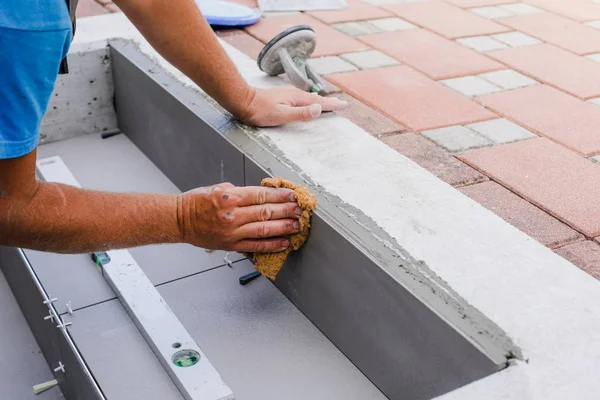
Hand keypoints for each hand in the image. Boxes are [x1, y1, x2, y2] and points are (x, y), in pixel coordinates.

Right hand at [178, 183, 300, 251]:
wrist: (179, 220)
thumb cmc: (197, 202)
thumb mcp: (218, 188)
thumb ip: (240, 192)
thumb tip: (262, 195)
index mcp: (229, 197)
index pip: (261, 195)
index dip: (280, 196)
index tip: (293, 195)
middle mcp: (232, 214)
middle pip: (266, 212)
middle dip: (287, 211)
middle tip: (300, 210)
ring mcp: (232, 232)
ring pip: (264, 229)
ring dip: (284, 228)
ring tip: (297, 226)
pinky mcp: (231, 244)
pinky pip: (255, 246)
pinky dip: (272, 245)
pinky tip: (284, 242)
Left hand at [238, 87, 347, 126]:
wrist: (242, 101)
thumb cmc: (260, 110)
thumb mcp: (282, 115)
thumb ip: (301, 113)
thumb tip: (319, 108)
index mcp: (296, 98)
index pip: (319, 102)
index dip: (332, 104)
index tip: (344, 104)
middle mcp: (294, 93)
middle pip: (316, 98)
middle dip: (329, 102)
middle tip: (340, 104)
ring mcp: (287, 94)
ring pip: (308, 98)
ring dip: (319, 101)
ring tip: (327, 103)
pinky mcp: (281, 97)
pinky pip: (301, 99)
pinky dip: (309, 101)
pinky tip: (306, 103)